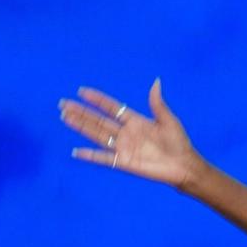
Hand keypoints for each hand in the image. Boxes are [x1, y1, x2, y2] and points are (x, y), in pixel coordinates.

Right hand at [59, 78, 203, 188]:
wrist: (184, 165)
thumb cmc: (179, 142)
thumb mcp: (169, 120)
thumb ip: (157, 103)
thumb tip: (156, 81)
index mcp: (136, 121)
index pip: (111, 107)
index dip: (97, 100)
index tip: (82, 91)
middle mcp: (126, 133)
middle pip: (98, 120)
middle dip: (81, 112)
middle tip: (63, 104)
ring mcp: (123, 147)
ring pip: (97, 135)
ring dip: (81, 127)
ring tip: (65, 117)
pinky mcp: (124, 162)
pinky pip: (104, 158)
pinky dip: (90, 155)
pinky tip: (76, 152)